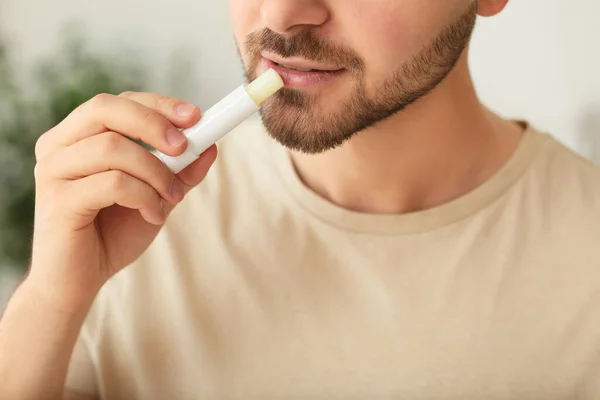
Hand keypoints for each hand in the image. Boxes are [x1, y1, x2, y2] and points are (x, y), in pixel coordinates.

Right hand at [28, 92, 216, 310]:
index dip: (158, 105)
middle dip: (154, 123)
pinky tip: (153, 214)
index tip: (195, 116)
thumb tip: (211, 145)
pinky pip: (113, 183)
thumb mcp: (156, 196)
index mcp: (78, 137)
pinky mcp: (57, 200)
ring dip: (156, 172)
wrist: (79, 282)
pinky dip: (145, 197)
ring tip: (171, 198)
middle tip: (184, 147)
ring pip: (113, 147)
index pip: (118, 102)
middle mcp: (59, 146)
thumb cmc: (112, 234)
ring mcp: (53, 171)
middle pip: (106, 109)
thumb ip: (179, 172)